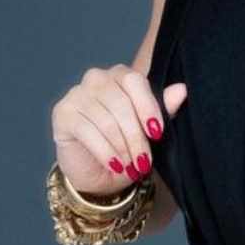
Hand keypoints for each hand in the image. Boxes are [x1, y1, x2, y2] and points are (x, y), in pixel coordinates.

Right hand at [50, 64, 187, 195]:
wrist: (97, 170)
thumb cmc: (127, 143)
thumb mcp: (149, 129)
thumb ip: (164, 108)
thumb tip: (182, 90)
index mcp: (121, 75)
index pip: (135, 81)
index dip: (148, 107)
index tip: (158, 133)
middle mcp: (97, 78)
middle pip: (121, 103)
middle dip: (136, 136)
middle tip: (145, 161)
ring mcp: (77, 94)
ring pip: (106, 120)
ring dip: (122, 148)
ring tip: (132, 167)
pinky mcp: (62, 113)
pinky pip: (87, 131)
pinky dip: (105, 151)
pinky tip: (115, 165)